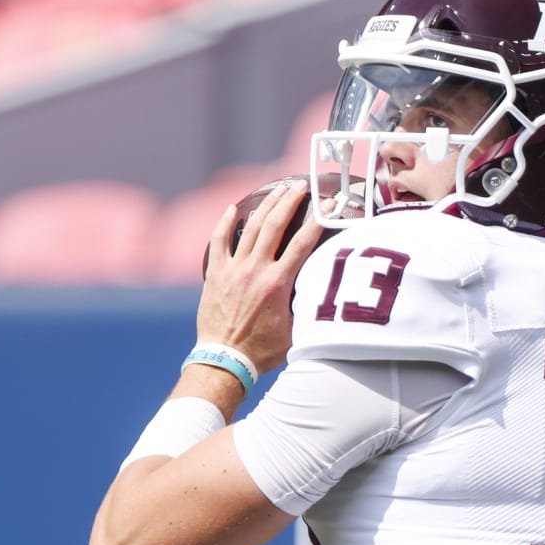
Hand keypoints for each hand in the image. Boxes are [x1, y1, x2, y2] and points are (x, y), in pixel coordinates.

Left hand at [197, 180, 318, 375]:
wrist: (225, 359)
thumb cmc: (262, 351)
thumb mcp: (296, 330)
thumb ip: (307, 306)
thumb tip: (323, 290)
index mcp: (278, 283)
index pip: (303, 242)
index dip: (319, 219)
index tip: (329, 203)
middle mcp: (256, 270)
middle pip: (275, 225)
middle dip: (290, 200)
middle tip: (301, 185)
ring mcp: (233, 270)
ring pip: (250, 228)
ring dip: (265, 205)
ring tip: (278, 190)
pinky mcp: (215, 274)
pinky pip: (219, 241)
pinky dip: (226, 223)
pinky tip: (234, 209)